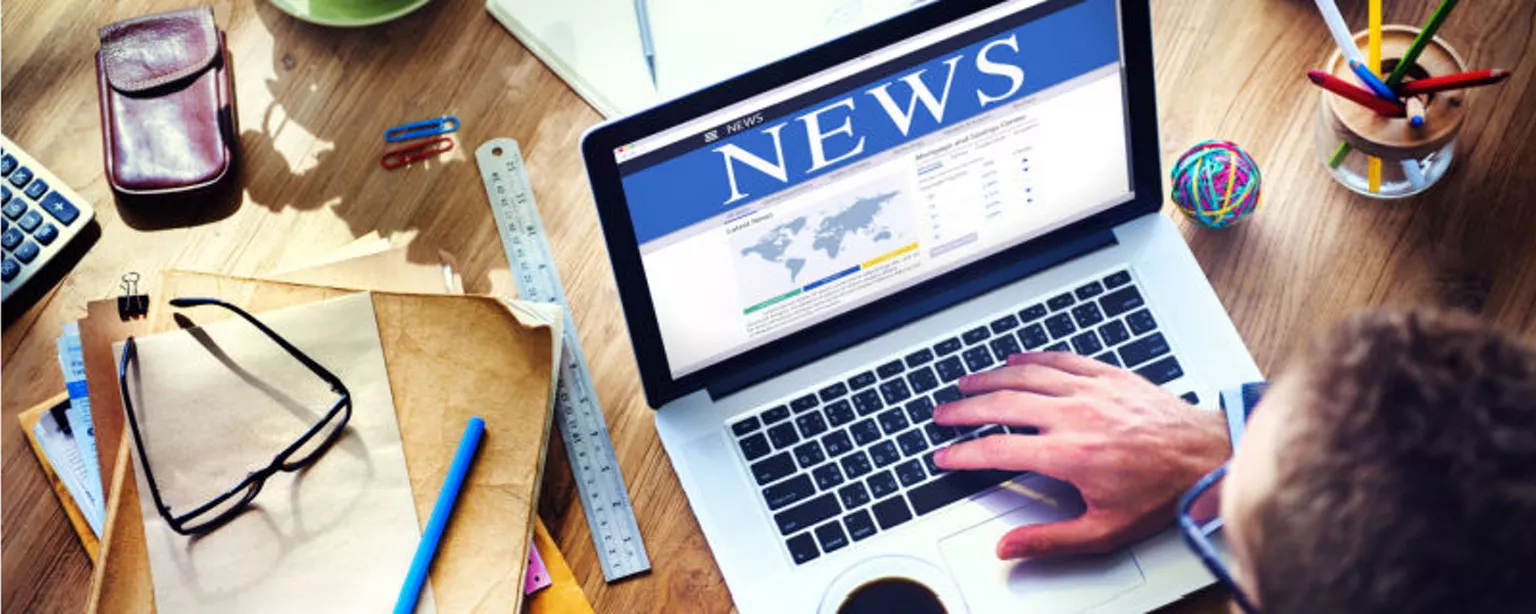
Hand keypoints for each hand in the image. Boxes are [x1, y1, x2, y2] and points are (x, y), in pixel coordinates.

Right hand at [931, 351, 1229, 559]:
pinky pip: (1059, 360)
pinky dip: (1031, 358)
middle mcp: (1073, 416)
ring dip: (989, 379)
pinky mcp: (1107, 375)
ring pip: (1025, 376)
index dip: (963, 454)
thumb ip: (1050, 540)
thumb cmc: (1162, 492)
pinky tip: (1014, 360)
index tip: (945, 456)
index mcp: (1068, 454)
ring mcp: (1089, 390)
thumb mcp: (1105, 530)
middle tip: (943, 415)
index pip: (997, 450)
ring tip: (966, 384)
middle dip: (964, 410)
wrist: (1207, 455)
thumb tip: (1008, 548)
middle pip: (1002, 405)